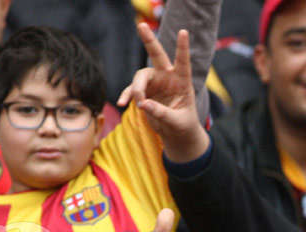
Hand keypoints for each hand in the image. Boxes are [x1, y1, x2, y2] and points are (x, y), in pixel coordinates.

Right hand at [117, 24, 208, 161]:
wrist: (175, 132)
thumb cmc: (182, 125)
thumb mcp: (176, 122)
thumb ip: (161, 113)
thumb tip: (143, 104)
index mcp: (182, 81)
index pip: (183, 62)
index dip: (182, 47)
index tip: (183, 32)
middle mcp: (168, 77)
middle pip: (157, 55)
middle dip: (149, 40)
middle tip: (141, 25)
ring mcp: (155, 83)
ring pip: (141, 76)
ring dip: (137, 89)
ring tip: (139, 105)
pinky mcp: (144, 92)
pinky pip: (132, 90)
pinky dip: (127, 95)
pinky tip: (121, 103)